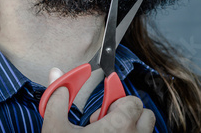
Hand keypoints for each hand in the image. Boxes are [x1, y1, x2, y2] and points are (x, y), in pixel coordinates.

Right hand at [41, 68, 155, 132]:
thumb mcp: (54, 128)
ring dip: (131, 130)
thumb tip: (56, 73)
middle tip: (103, 125)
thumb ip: (57, 97)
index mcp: (118, 127)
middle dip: (128, 114)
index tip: (101, 111)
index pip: (133, 101)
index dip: (116, 100)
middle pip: (145, 115)